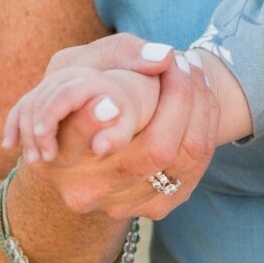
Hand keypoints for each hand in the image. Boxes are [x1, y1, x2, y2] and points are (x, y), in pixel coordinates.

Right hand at [0, 35, 219, 221]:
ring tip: (192, 67)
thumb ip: (117, 54)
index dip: (96, 121)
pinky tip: (201, 94)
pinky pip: (197, 165)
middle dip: (179, 95)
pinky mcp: (154, 208)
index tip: (113, 99)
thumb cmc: (80, 91)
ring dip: (200, 104)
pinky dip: (206, 123)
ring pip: (183, 156)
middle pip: (153, 150)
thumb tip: (164, 56)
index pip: (79, 137)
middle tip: (181, 58)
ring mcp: (121, 205)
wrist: (87, 145)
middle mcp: (86, 189)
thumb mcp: (82, 63)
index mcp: (56, 152)